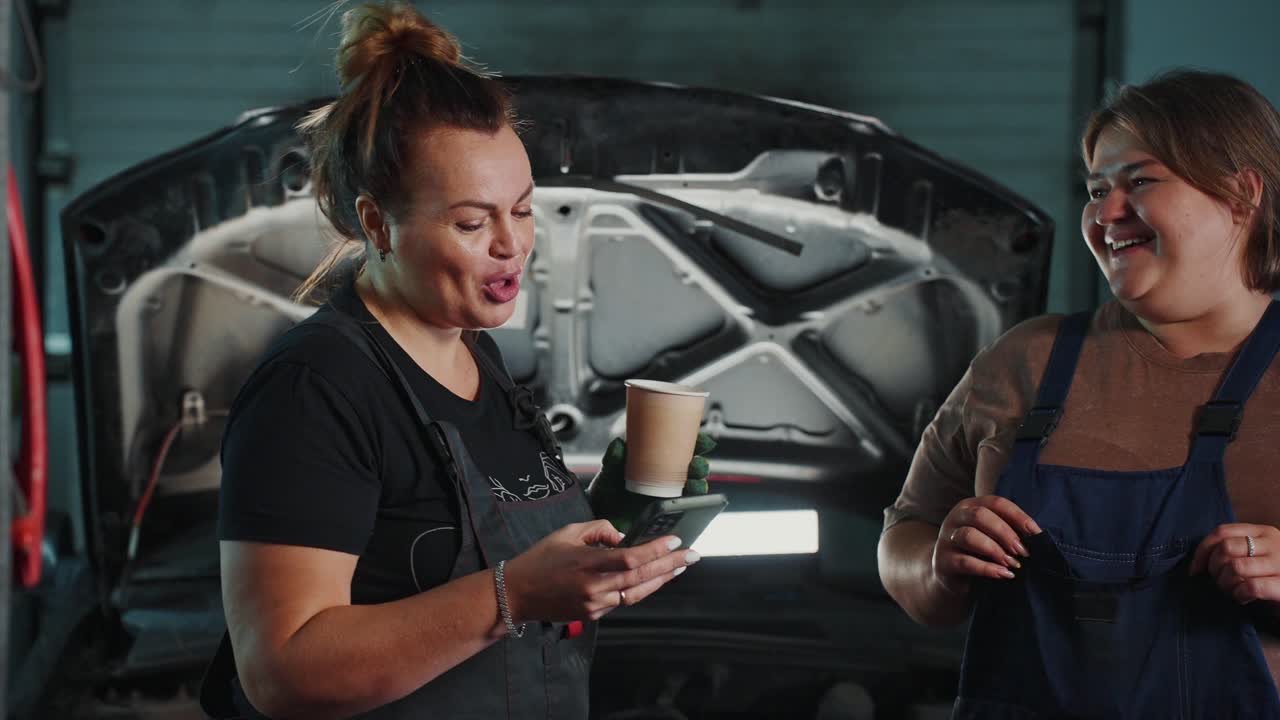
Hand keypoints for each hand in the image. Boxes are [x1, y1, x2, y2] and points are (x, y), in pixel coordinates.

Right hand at [502, 519, 698, 622]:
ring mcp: (594, 604)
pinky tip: (655, 578)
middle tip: (693, 555)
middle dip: (670, 565)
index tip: (675, 541)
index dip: (656, 551)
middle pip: (641, 577)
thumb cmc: (540, 559)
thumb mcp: (567, 533)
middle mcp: (594, 587)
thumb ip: (598, 530)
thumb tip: (624, 537)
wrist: (516, 594)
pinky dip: (641, 588)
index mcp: (586, 563)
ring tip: (681, 567)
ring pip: (637, 593)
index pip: (630, 559)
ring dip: (662, 579)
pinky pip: (623, 600)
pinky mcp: (593, 614)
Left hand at [586, 433, 715, 533]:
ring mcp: (671, 496)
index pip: (683, 449)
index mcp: (660, 461)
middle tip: (697, 465)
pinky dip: (690, 508)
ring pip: (694, 490)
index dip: (698, 444)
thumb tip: (618, 444)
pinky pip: (685, 511)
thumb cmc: (609, 487)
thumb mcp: (610, 470)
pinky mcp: (669, 514)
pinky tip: (689, 505)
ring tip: (694, 484)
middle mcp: (669, 477)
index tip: (704, 442)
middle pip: (694, 469)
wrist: (602, 513)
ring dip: (699, 486)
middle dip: (700, 466)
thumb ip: (614, 458)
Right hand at [932, 496, 1040, 593]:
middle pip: (980, 516)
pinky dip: (987, 568)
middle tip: (1024, 552)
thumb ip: (1008, 532)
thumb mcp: (992, 537)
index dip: (1018, 517)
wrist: (950, 575)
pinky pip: (965, 562)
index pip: (996, 503)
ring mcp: (947, 539)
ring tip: (1013, 564)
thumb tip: (1038, 538)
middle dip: (1006, 533)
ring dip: (995, 550)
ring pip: (970, 536)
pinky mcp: (943, 561)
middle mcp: (956, 518)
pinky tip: (1003, 574)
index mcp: (971, 506)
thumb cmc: (978, 552)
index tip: (1037, 534)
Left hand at [1190, 523, 1279, 604]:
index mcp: (1263, 532)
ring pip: (1236, 567)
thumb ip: (1236, 550)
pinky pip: (1251, 586)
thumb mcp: (1257, 556)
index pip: (1222, 531)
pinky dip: (1240, 594)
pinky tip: (1243, 598)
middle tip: (1219, 582)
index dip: (1203, 550)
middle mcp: (1274, 543)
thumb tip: (1199, 561)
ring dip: (1226, 583)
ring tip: (1232, 591)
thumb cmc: (1273, 576)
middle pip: (1226, 548)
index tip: (1196, 569)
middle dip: (1214, 568)